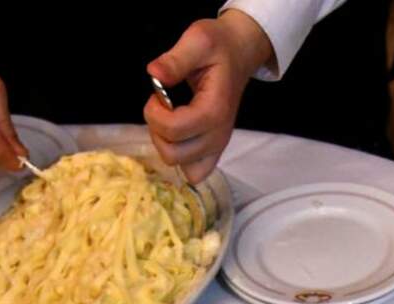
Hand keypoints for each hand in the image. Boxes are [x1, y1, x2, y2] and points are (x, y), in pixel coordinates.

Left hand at [145, 10, 273, 182]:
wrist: (240, 53)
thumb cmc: (219, 46)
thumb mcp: (197, 40)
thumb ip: (175, 58)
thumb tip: (154, 74)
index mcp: (215, 109)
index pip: (174, 130)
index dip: (154, 114)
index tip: (156, 93)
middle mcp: (219, 134)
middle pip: (173, 153)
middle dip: (157, 129)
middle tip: (162, 106)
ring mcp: (218, 144)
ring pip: (180, 165)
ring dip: (166, 143)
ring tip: (169, 119)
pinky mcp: (215, 149)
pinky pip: (195, 172)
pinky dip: (181, 159)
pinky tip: (178, 135)